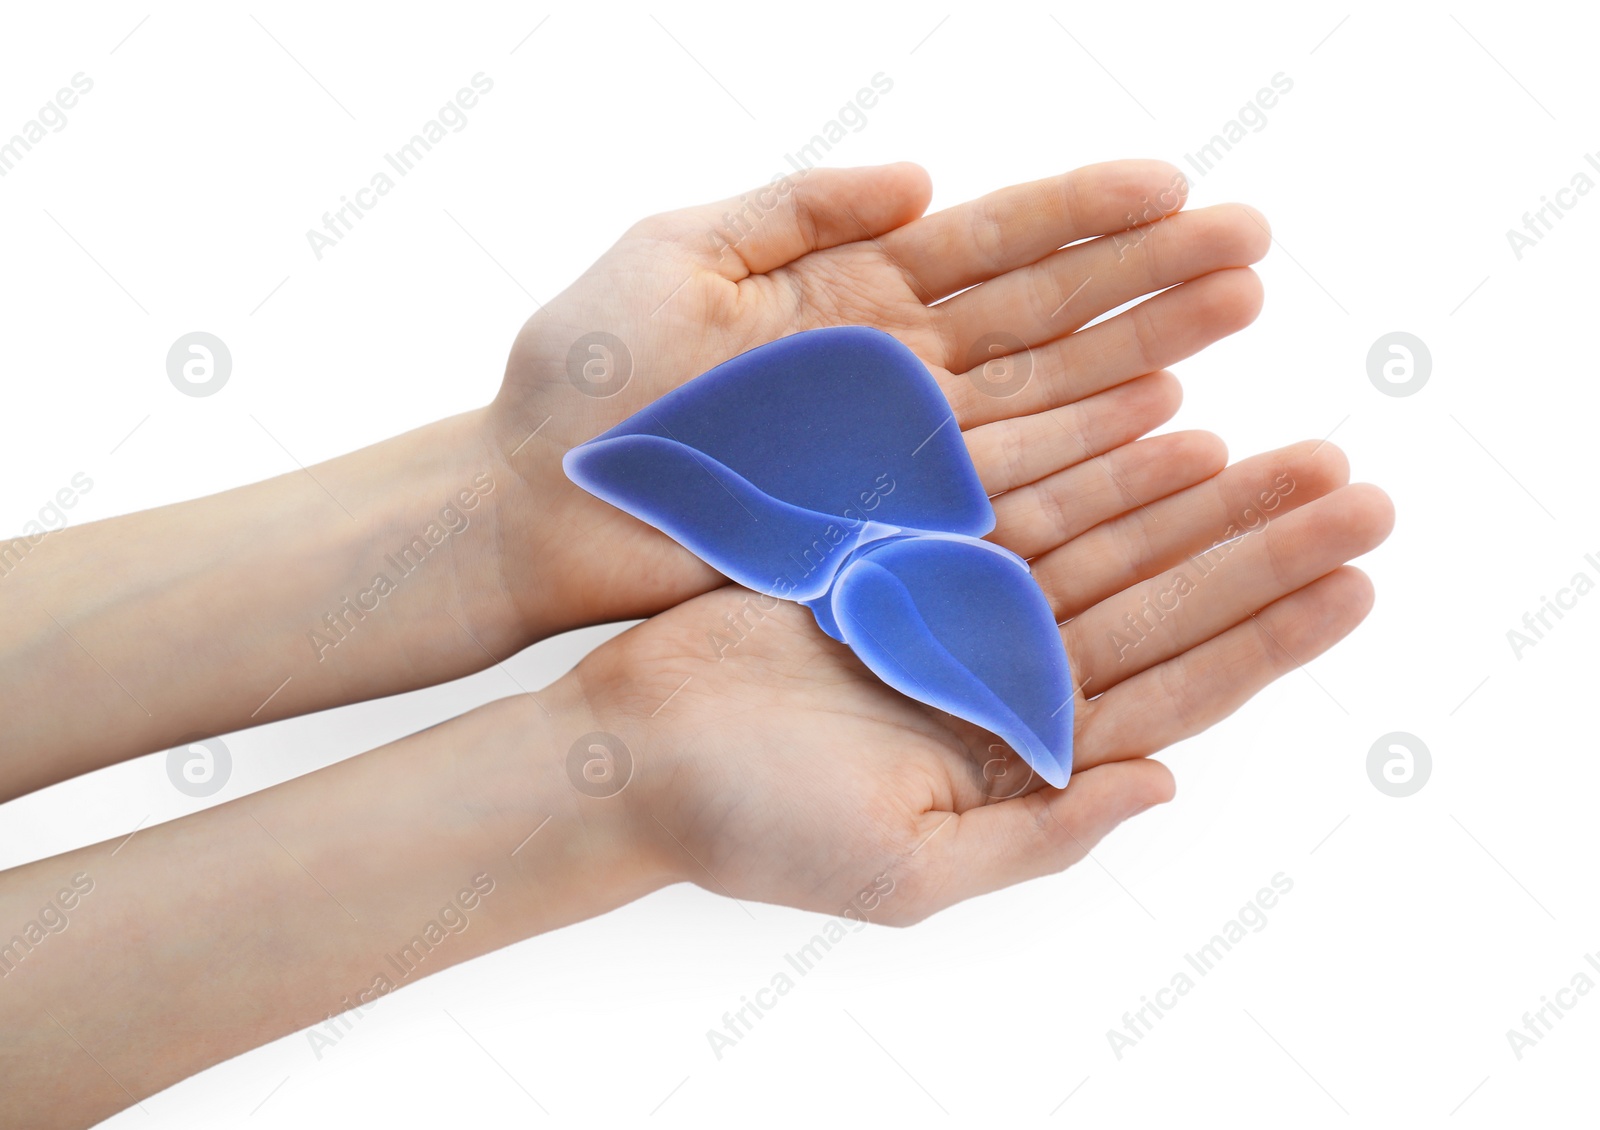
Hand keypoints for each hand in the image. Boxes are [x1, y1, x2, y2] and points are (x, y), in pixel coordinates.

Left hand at [484, 160, 1270, 636]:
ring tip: (1235, 316)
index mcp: (849, 291)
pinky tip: (1162, 424)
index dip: (1082, 214)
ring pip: (1046, 396)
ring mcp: (901, 452)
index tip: (1174, 187)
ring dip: (1142, 356)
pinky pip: (1004, 486)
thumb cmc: (582, 375)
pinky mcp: (888, 527)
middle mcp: (896, 370)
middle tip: (1251, 247)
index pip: (990, 243)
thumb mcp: (677, 252)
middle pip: (1045, 315)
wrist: (533, 501)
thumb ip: (796, 209)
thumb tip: (922, 176)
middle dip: (1146, 277)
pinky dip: (1083, 456)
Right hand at [577, 439, 1392, 921]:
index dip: (1268, 635)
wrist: (633, 751)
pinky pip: (1017, 495)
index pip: (1175, 686)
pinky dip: (1089, 461)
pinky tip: (1163, 424)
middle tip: (1356, 488)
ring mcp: (963, 611)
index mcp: (1020, 759)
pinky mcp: (908, 555)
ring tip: (1287, 448)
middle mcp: (1007, 679)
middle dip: (1262, 547)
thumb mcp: (905, 868)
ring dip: (1198, 496)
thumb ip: (1039, 834)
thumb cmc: (751, 826)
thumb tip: (1161, 785)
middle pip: (1163, 599)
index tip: (1355, 583)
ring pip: (1106, 538)